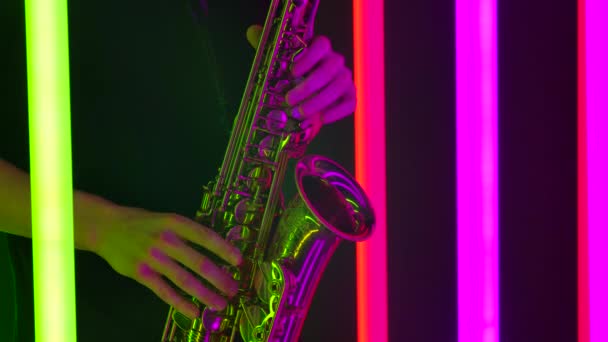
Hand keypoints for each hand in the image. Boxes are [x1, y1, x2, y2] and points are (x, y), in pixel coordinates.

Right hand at [90, 205, 241, 318]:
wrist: (106, 228)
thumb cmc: (142, 223)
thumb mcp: (167, 219)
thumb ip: (187, 233)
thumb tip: (217, 249)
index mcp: (175, 223)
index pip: (205, 237)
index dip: (224, 249)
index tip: (239, 261)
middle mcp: (165, 240)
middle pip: (199, 262)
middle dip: (220, 278)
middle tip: (234, 289)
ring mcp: (152, 258)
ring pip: (184, 280)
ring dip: (205, 294)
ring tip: (220, 304)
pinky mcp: (140, 274)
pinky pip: (165, 292)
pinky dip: (181, 303)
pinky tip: (195, 311)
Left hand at [246, 25, 355, 136]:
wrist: (306, 100)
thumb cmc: (293, 78)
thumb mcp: (280, 62)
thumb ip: (268, 47)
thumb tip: (252, 31)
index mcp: (320, 50)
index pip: (322, 44)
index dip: (309, 57)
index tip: (292, 72)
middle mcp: (335, 62)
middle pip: (330, 68)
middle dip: (309, 86)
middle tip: (289, 99)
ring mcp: (345, 79)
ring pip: (339, 86)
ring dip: (319, 101)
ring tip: (299, 113)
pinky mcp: (350, 97)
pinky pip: (349, 104)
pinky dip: (336, 112)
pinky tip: (322, 119)